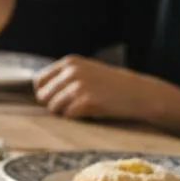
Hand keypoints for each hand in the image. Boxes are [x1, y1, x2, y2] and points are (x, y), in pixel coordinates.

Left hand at [33, 55, 179, 125]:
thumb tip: (38, 94)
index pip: (39, 81)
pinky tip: (91, 113)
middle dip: (54, 105)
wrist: (141, 94)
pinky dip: (76, 118)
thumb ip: (64, 77)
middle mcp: (71, 71)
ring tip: (84, 109)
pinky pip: (67, 116)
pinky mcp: (86, 101)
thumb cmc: (112, 86)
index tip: (57, 100)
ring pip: (53, 108)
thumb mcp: (87, 71)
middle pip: (43, 96)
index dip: (45, 94)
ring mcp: (78, 86)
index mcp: (69, 62)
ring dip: (66, 113)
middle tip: (73, 106)